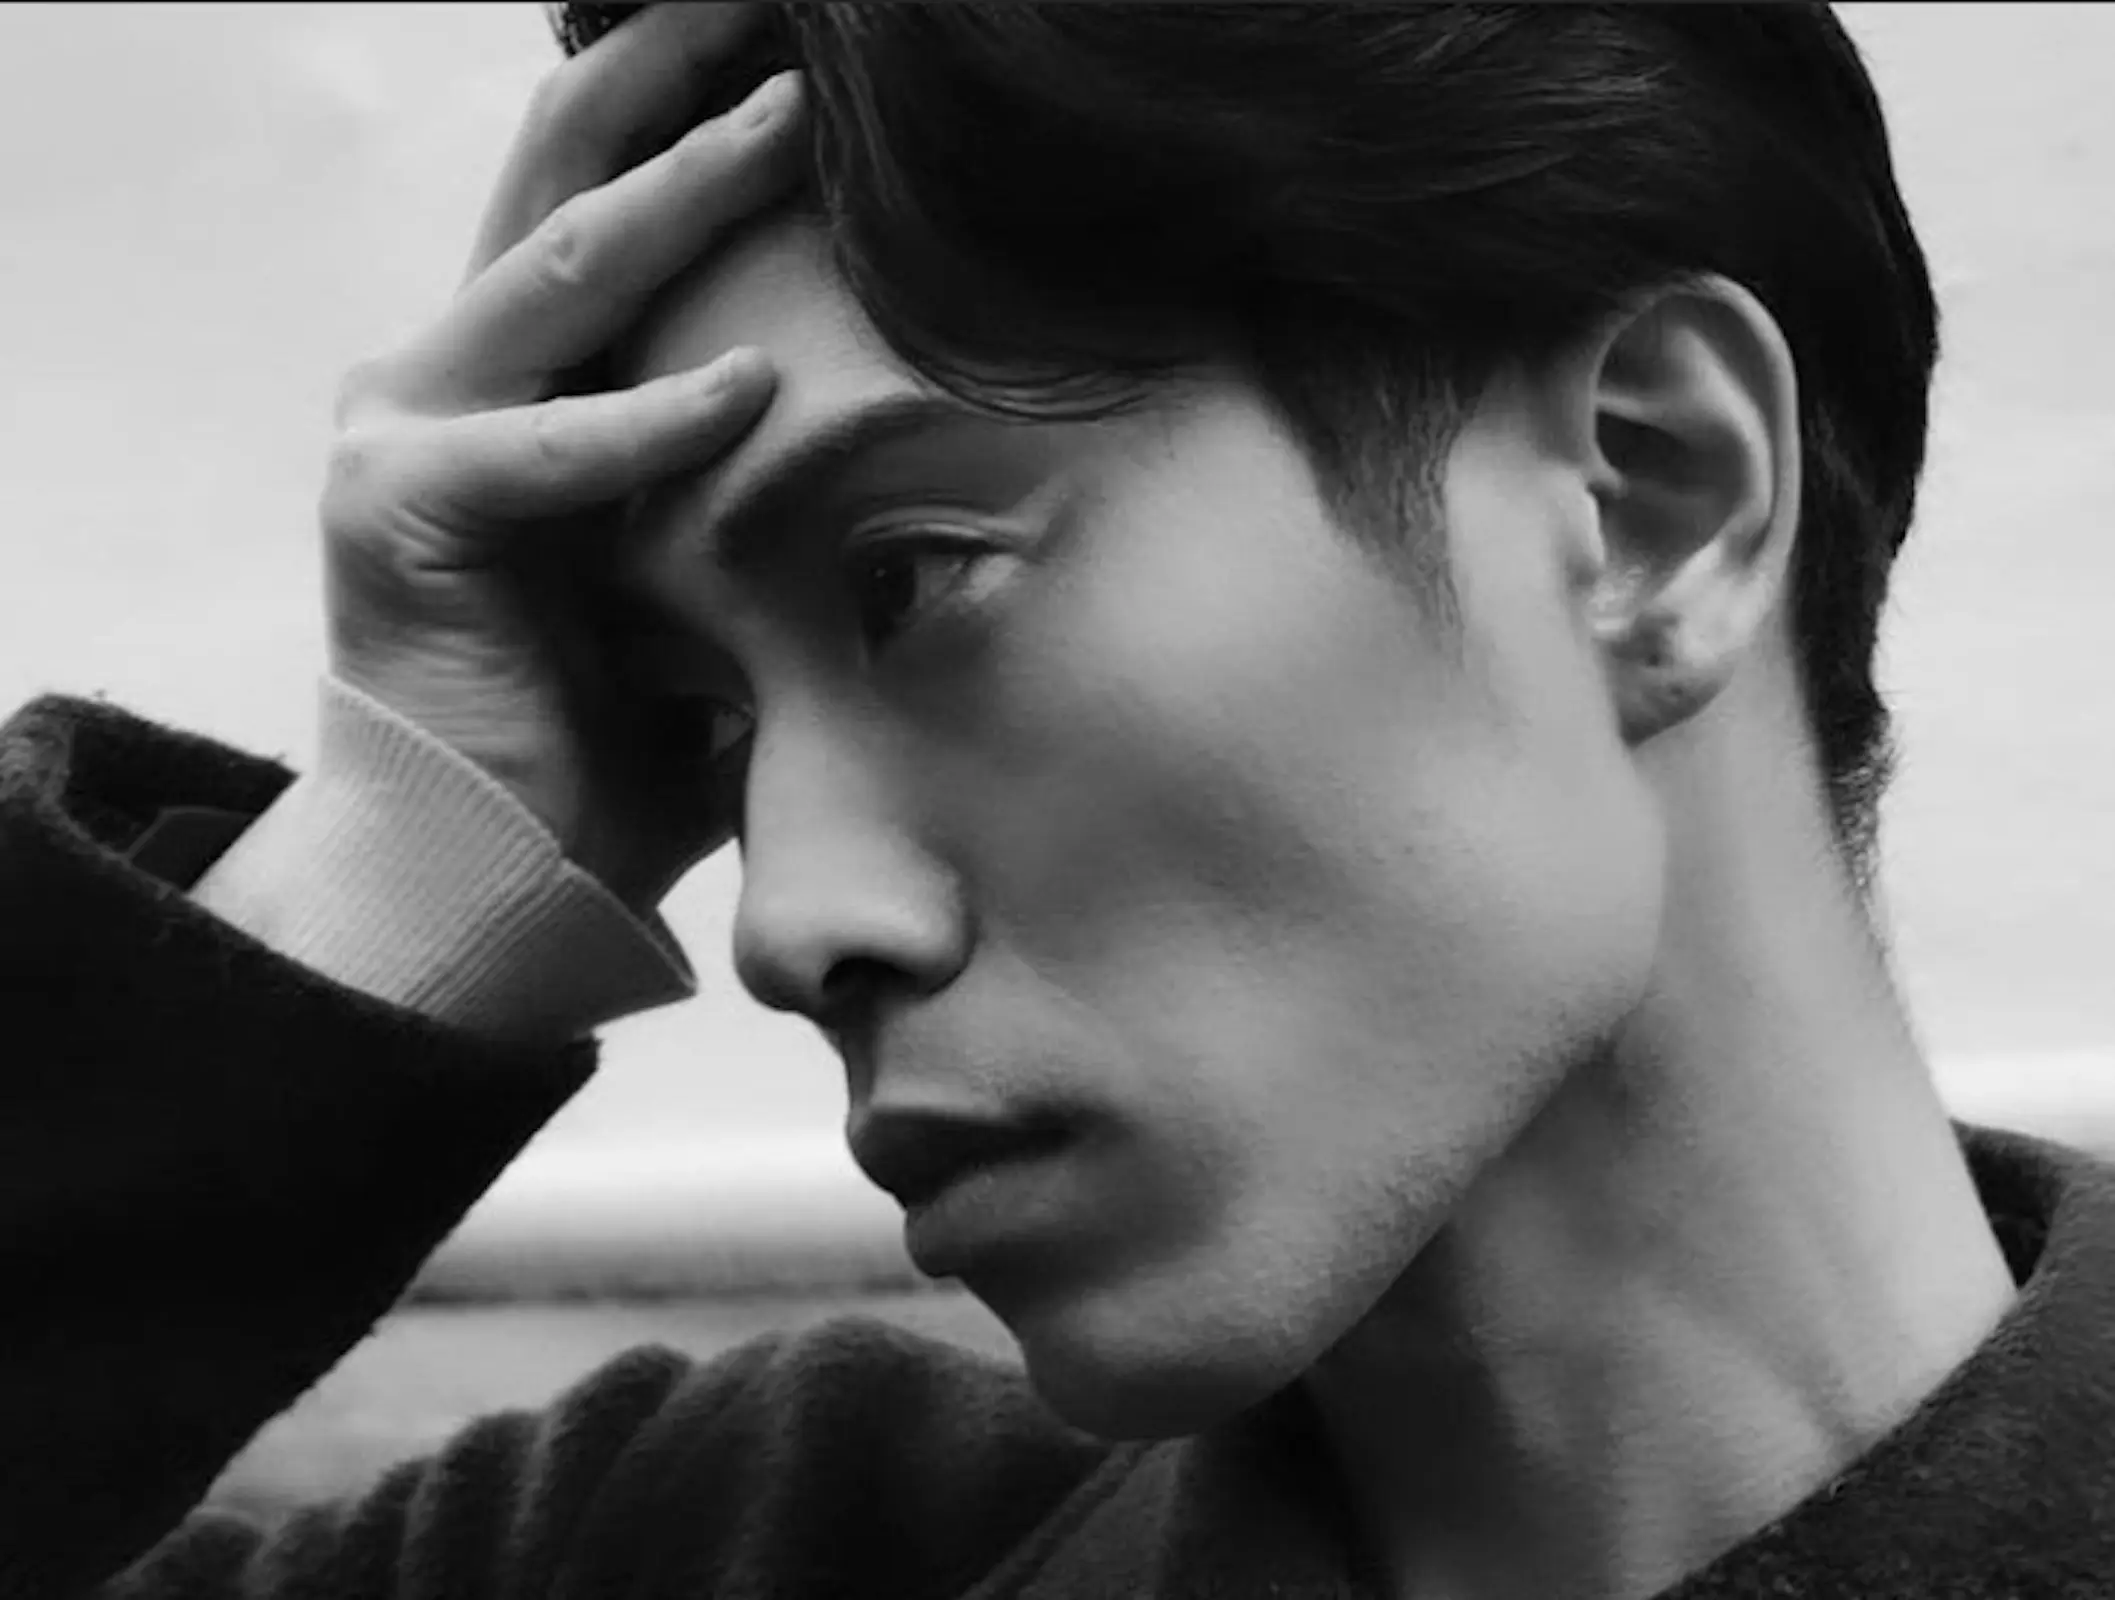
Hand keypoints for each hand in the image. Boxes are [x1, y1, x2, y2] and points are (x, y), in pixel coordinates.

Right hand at [322, 3, 796, 907]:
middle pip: (565, 165)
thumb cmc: (618, 726)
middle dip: (671, 67)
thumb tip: (938, 467)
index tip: (796, 42)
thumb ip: (771, 493)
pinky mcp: (396, 511)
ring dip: (679, 180)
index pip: (608, 191)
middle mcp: (451, 369)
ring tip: (794, 103)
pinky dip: (649, 421)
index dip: (691, 100)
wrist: (500, 866)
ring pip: (555, 266)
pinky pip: (547, 449)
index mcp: (524, 372)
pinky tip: (751, 388)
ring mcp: (406, 425)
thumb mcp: (713, 573)